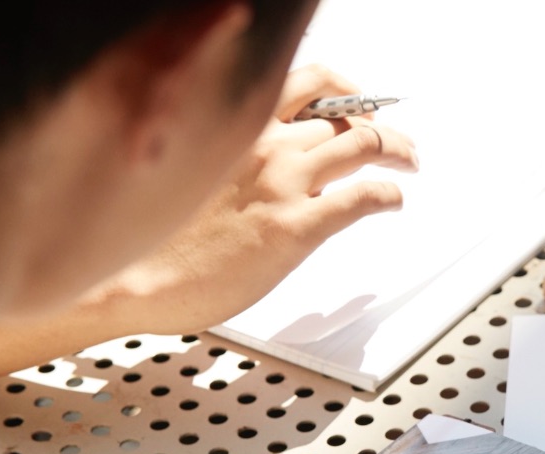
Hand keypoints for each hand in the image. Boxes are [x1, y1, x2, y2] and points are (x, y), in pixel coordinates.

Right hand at [100, 63, 418, 334]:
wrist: (135, 279)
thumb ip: (238, 156)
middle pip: (345, 117)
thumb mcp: (195, 170)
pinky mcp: (296, 226)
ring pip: (364, 144)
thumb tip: (273, 162)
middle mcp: (264, 144)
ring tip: (409, 164)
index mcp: (237, 126)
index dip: (345, 92)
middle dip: (381, 129)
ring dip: (397, 152)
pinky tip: (394, 202)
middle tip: (398, 146)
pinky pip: (363, 197)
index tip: (361, 107)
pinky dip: (389, 195)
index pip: (307, 84)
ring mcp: (283, 183)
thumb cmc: (158, 237)